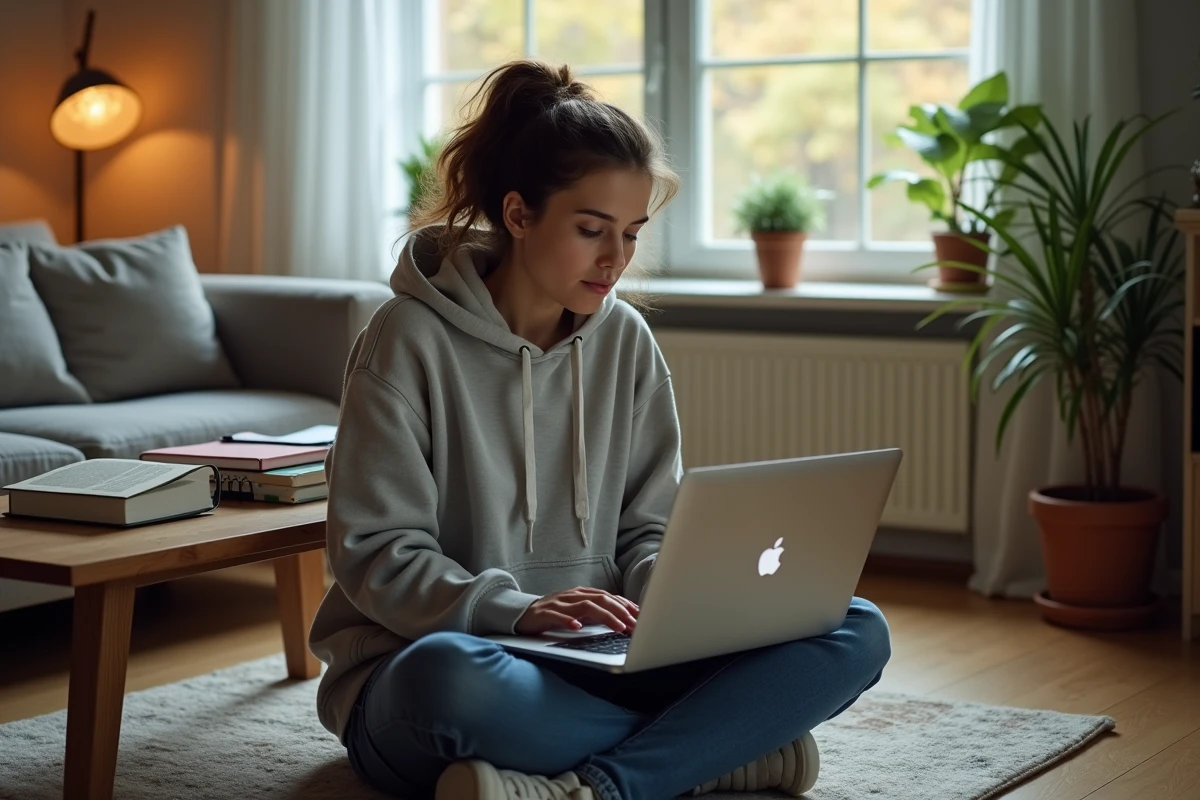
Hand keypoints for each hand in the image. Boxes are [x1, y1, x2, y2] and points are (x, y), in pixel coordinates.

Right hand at [515, 587, 639, 635]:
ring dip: (604, 616)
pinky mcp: (545, 613)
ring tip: (617, 627)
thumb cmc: (554, 613)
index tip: (639, 614)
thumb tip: (621, 619)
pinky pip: (558, 616)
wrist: (523, 613)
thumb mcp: (577, 610)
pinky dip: (569, 621)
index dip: (624, 604)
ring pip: (585, 606)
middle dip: (620, 611)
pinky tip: (578, 627)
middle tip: (634, 624)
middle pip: (600, 599)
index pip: (607, 596)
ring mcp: (559, 603)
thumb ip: (595, 612)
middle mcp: (572, 596)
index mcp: (581, 594)